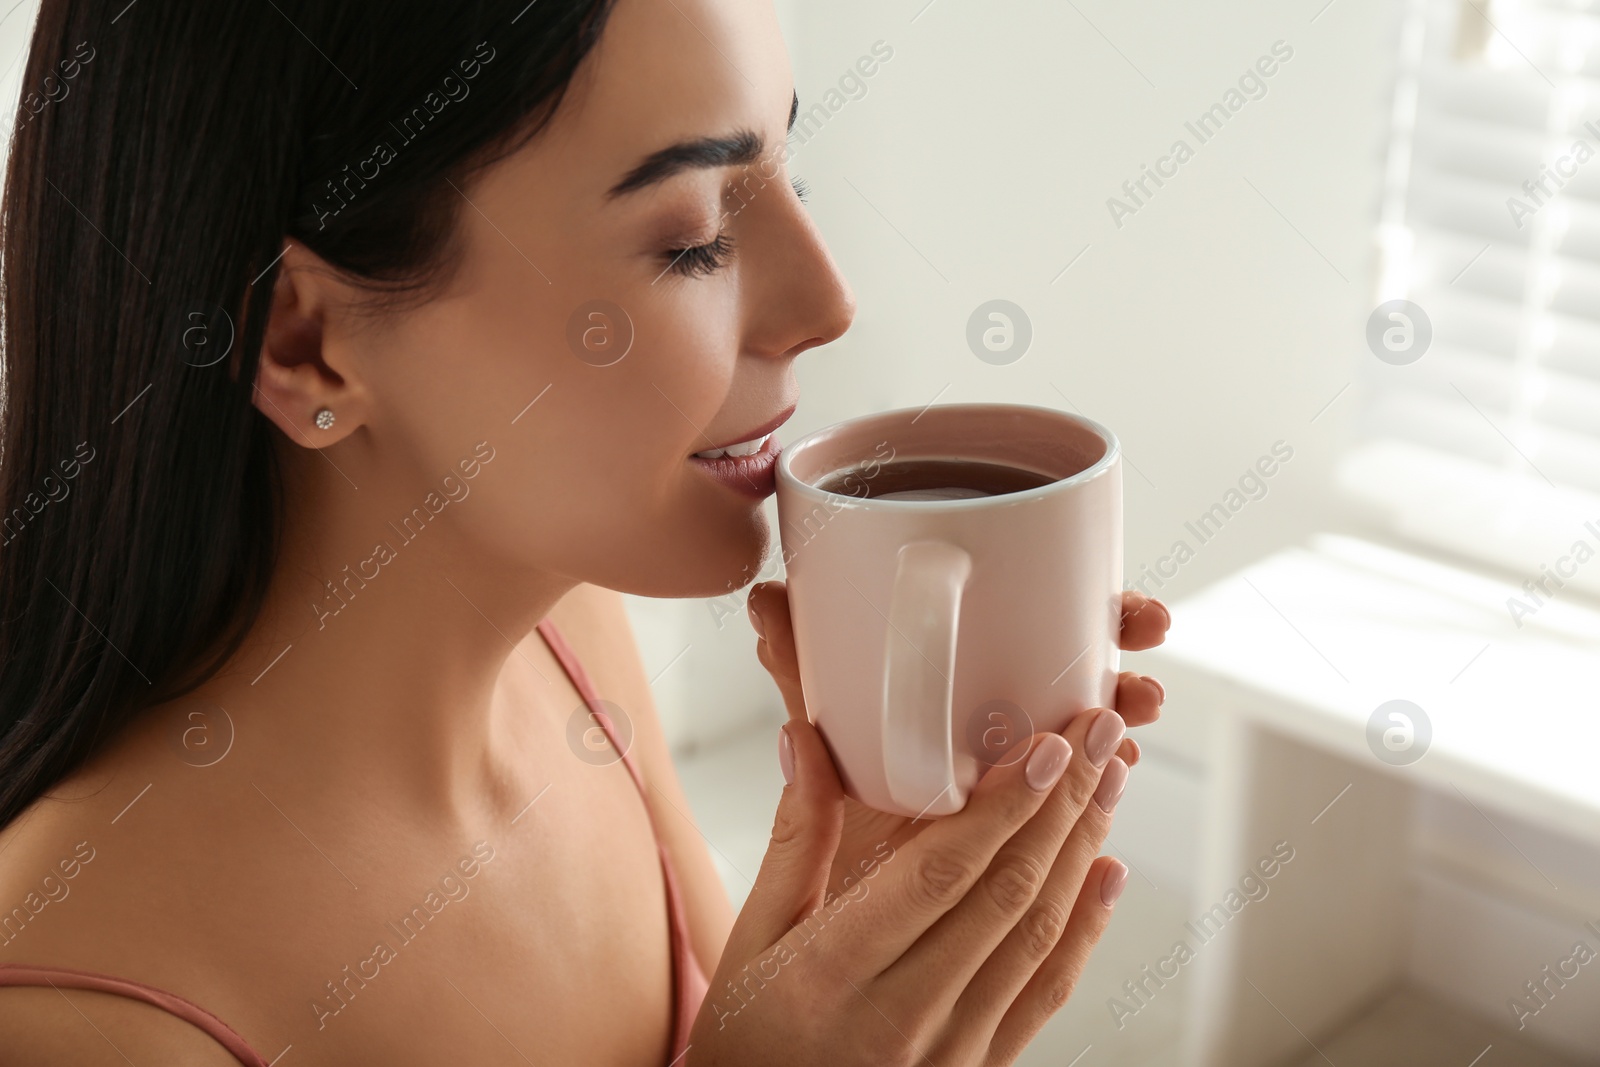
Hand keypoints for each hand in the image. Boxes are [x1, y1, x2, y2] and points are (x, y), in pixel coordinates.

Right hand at [686, 586, 1170, 1065]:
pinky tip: (1106, 872)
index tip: (1045, 745)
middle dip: (1060, 805)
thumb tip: (804, 739)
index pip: (938, 876)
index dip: (1000, 807)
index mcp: (833, 971)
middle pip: (1004, 896)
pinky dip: (1085, 929)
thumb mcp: (750, 937)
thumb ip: (794, 838)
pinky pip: (1045, 995)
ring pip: (1037, 940)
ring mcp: (948, 1051)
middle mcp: (902, 1016)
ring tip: (1108, 779)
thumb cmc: (748, 1034)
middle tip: (1096, 732)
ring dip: (1080, 851)